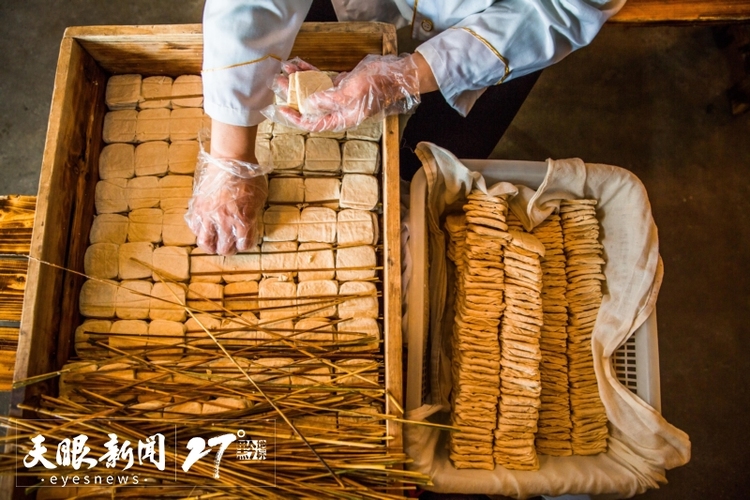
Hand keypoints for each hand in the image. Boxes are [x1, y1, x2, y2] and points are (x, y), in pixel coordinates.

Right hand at [185, 151, 269, 255]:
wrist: (231, 160)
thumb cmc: (249, 176)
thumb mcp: (259, 199)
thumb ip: (253, 215)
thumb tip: (249, 226)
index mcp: (244, 220)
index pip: (244, 245)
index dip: (244, 245)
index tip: (243, 240)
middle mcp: (225, 221)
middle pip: (224, 249)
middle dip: (228, 248)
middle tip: (229, 243)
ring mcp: (209, 215)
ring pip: (205, 243)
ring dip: (210, 245)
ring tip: (213, 241)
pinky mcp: (197, 206)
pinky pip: (194, 227)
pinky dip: (199, 229)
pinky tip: (205, 226)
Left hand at [264, 53, 434, 131]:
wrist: (394, 75)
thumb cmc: (375, 87)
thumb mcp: (350, 93)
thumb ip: (329, 100)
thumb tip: (309, 105)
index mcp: (341, 118)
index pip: (313, 123)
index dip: (296, 118)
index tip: (282, 109)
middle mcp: (338, 110)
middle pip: (309, 106)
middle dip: (292, 95)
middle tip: (278, 83)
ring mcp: (339, 97)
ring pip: (313, 91)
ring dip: (298, 80)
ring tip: (285, 69)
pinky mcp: (341, 85)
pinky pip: (321, 80)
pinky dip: (310, 72)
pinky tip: (299, 65)